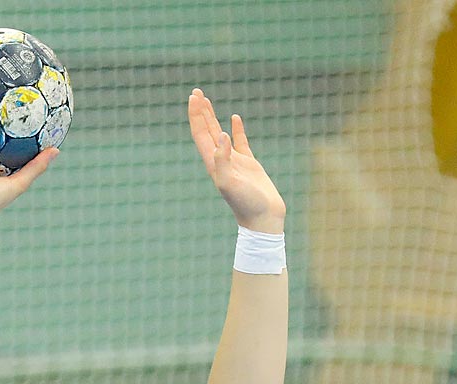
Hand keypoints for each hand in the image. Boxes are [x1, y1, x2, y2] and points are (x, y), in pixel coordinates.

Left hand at [187, 89, 285, 231]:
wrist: (263, 219)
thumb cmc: (246, 204)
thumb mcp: (229, 183)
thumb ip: (221, 159)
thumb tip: (220, 134)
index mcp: (213, 163)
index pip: (200, 134)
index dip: (196, 115)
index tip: (194, 97)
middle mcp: (221, 160)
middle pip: (206, 130)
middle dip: (201, 111)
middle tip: (196, 92)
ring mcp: (235, 162)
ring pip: (220, 134)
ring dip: (212, 117)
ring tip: (207, 101)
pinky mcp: (250, 165)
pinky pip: (241, 142)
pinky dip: (237, 129)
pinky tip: (235, 118)